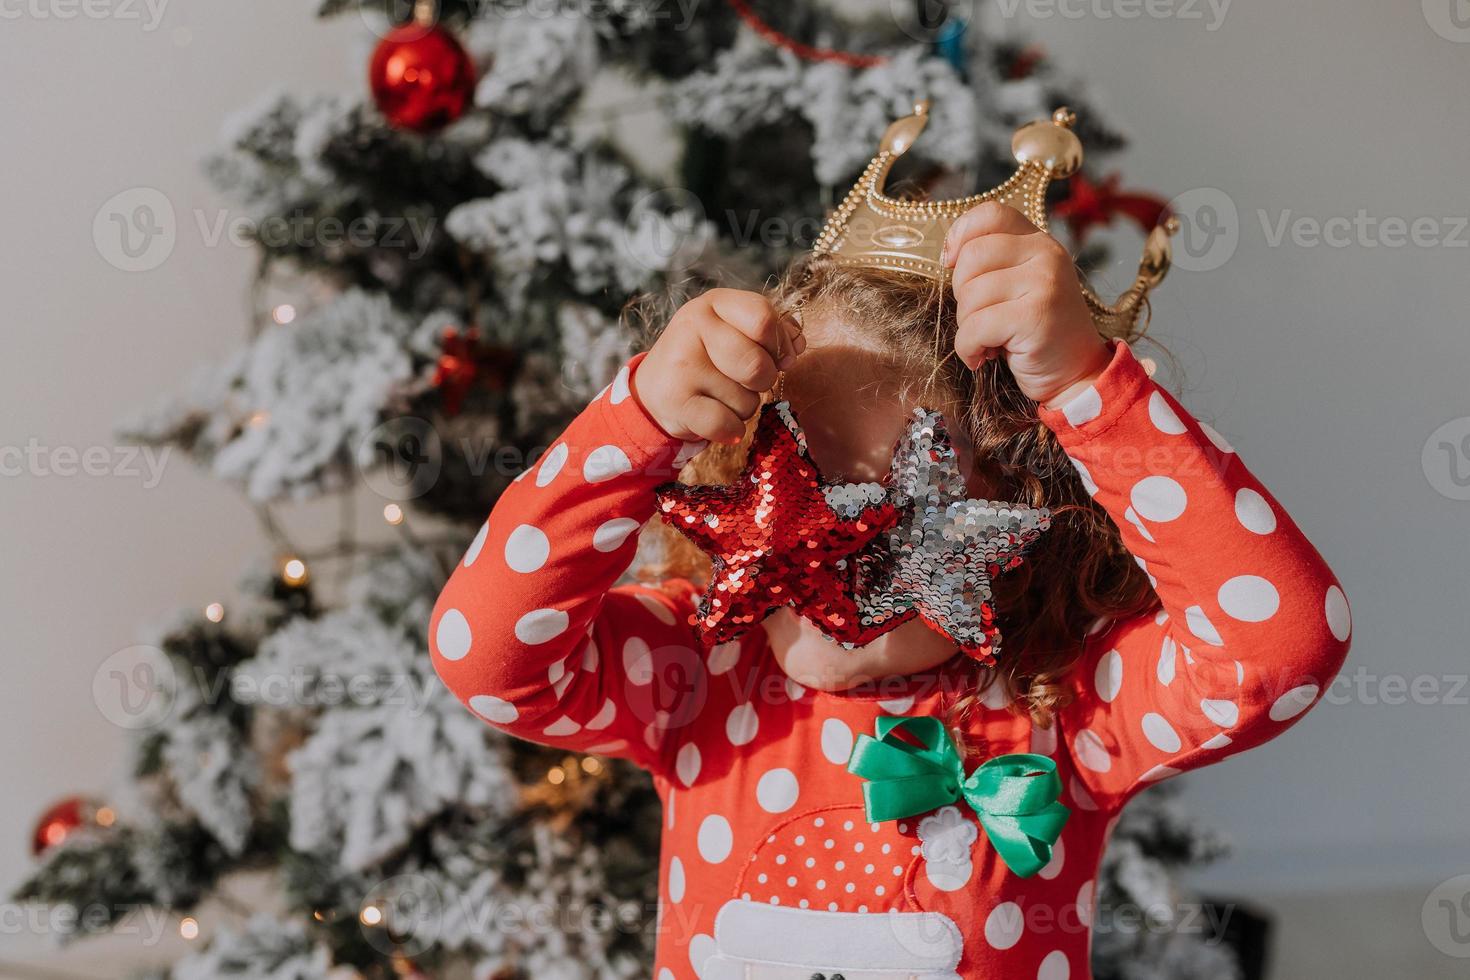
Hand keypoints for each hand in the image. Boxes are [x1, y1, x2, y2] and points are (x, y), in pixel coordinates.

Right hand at [633, 288, 804, 443]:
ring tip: (720, 395)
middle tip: (746, 380)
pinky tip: (717, 420)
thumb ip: (772, 331)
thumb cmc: (709, 358)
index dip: (779, 343)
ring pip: (747, 401)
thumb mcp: (735, 332)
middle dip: (764, 381)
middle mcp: (694, 326)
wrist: (655, 390)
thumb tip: (797, 343)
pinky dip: (731, 430)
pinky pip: (727, 425)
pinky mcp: (676, 401)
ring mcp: (682, 364)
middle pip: (758, 364)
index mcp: (716, 303)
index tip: (776, 356)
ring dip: (744, 407)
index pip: (763, 317)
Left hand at [943, 201, 1111, 407]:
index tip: (951, 264)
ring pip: (970, 295)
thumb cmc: (1036, 333)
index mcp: (1039, 242)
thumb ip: (994, 263)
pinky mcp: (1035, 316)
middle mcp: (1045, 255)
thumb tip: (948, 257)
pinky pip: (975, 327)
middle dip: (961, 295)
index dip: (960, 235)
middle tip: (979, 319)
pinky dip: (968, 348)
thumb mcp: (1019, 286)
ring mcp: (1044, 283)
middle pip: (971, 257)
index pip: (991, 214)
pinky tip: (982, 357)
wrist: (1076, 374)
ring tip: (988, 339)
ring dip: (966, 327)